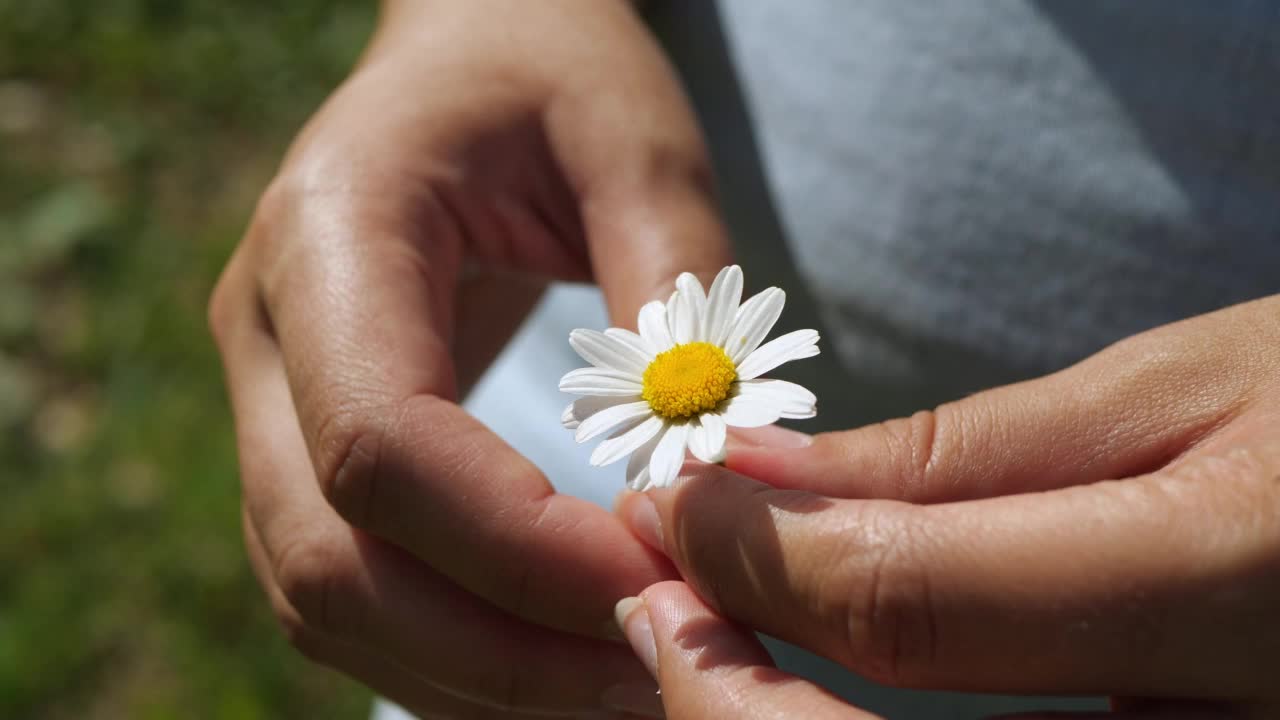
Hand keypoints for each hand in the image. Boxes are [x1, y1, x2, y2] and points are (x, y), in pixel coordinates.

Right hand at [210, 0, 729, 715]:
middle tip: (662, 668)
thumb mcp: (638, 143)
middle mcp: (268, 330)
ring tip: (630, 678)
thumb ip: (673, 298)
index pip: (383, 444)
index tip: (665, 583)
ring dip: (477, 672)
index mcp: (331, 232)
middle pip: (331, 560)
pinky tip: (560, 655)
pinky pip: (351, 588)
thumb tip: (702, 485)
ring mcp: (271, 397)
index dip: (519, 549)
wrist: (474, 44)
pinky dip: (452, 650)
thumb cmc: (555, 70)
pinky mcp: (308, 441)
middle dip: (500, 650)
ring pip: (327, 599)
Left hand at [618, 296, 1279, 718]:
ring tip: (717, 633)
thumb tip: (753, 478)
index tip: (671, 510)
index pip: (908, 611)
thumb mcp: (1176, 393)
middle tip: (664, 601)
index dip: (752, 562)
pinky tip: (813, 682)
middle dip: (731, 695)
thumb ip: (955, 462)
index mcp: (1240, 593)